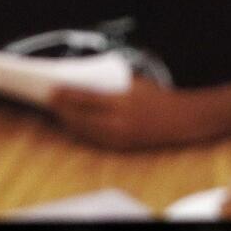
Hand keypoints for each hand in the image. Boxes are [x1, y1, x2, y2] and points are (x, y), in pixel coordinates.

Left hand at [47, 76, 176, 149]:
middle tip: (50, 100)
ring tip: (58, 111)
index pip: (86, 99)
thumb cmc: (155, 96)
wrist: (180, 119)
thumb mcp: (132, 83)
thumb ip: (108, 85)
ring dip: (69, 121)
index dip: (66, 96)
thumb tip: (82, 84)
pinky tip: (74, 123)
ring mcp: (120, 137)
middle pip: (81, 117)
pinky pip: (95, 139)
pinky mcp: (121, 146)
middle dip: (63, 109)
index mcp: (122, 102)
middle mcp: (119, 122)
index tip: (52, 90)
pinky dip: (82, 130)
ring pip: (85, 131)